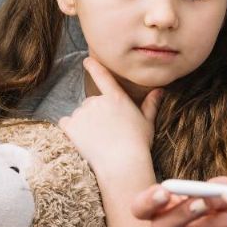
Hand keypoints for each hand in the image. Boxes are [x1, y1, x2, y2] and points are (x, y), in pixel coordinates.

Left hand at [58, 57, 162, 174]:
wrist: (122, 165)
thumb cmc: (138, 145)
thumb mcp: (147, 123)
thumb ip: (151, 105)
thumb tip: (160, 90)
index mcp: (116, 98)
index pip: (102, 76)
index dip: (93, 66)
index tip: (86, 61)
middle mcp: (97, 101)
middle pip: (92, 102)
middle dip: (96, 114)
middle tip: (106, 132)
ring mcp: (82, 113)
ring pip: (80, 114)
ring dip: (84, 124)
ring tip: (98, 140)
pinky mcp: (70, 126)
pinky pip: (66, 123)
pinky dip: (71, 130)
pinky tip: (84, 141)